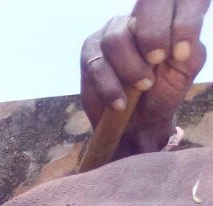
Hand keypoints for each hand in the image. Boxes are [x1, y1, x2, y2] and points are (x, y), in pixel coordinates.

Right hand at [81, 2, 208, 155]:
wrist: (139, 121)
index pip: (160, 9)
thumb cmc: (164, 91)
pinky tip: (119, 102)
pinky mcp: (90, 54)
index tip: (167, 58)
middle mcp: (134, 20)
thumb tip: (174, 39)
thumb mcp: (186, 67)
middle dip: (142, 57)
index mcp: (162, 18)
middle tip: (148, 81)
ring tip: (137, 89)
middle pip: (134, 24)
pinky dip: (108, 87)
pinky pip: (96, 65)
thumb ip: (188, 46)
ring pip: (113, 41)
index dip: (162, 31)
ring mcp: (109, 34)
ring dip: (126, 71)